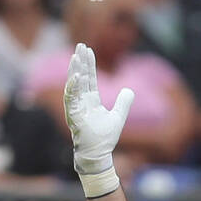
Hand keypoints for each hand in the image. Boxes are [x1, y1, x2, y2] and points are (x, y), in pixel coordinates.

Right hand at [63, 43, 133, 174]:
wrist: (98, 155)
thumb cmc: (104, 139)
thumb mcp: (118, 117)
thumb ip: (123, 103)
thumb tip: (130, 90)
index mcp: (91, 100)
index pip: (89, 78)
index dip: (89, 65)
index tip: (88, 50)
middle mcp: (81, 102)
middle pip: (80, 77)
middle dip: (80, 61)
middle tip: (80, 45)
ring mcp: (76, 108)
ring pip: (73, 85)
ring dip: (74, 70)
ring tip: (76, 56)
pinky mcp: (73, 116)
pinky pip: (71, 98)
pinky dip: (73, 87)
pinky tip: (76, 76)